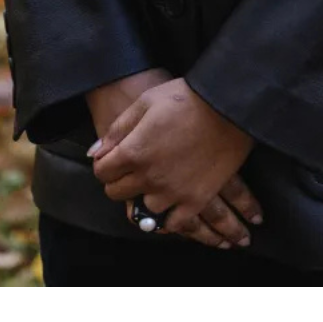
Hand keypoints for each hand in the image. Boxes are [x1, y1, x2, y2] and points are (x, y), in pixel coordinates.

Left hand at [89, 80, 258, 248]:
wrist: (227, 105)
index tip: (112, 159)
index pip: (101, 172)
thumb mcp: (145, 102)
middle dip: (119, 180)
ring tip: (153, 184)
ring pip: (143, 209)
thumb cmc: (185, 98)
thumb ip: (117, 130)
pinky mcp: (196, 200)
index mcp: (133, 151)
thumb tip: (94, 153)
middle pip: (117, 192)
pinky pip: (173, 223)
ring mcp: (173, 192)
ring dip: (144, 197)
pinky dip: (168, 218)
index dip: (104, 164)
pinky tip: (170, 206)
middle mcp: (149, 177)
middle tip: (131, 170)